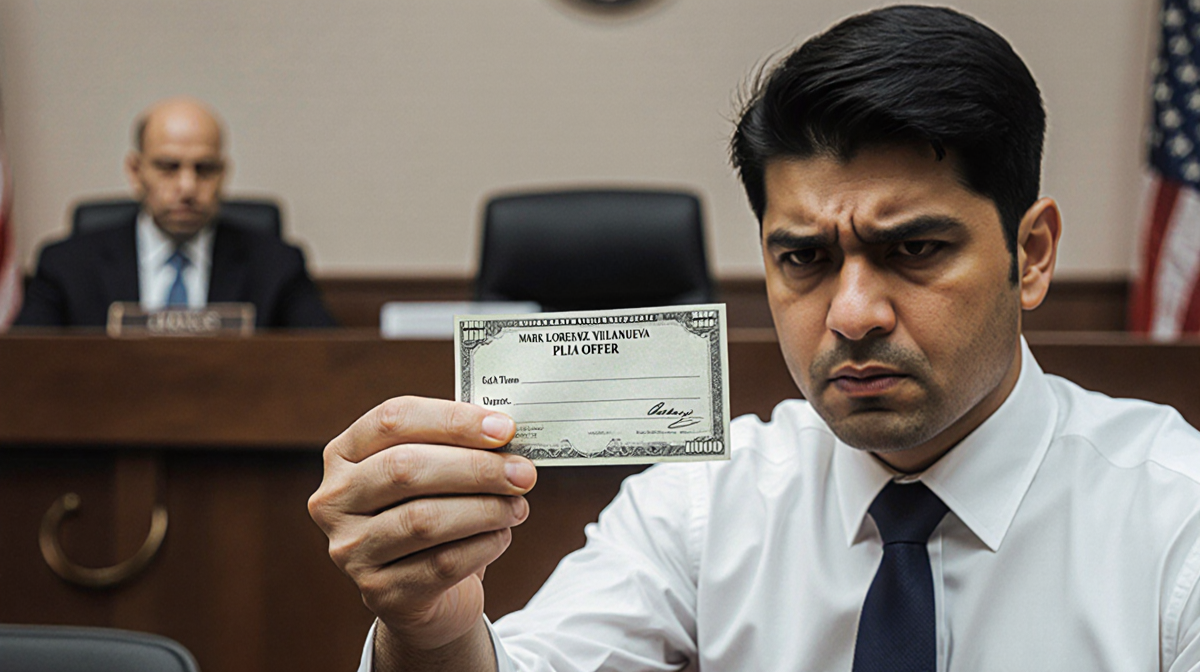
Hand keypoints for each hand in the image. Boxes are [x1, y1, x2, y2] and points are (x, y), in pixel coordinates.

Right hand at [308, 396, 535, 659]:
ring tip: (517, 507)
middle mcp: (335, 500)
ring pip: (423, 519)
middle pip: (406, 468)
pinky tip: (501, 536)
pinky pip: (441, 564)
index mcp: (344, 455)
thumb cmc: (435, 514)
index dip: (452, 419)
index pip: (393, 419)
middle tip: (523, 473)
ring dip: (484, 509)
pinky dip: (482, 546)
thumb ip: (458, 447)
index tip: (504, 429)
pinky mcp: (380, 593)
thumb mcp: (436, 473)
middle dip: (475, 468)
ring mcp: (351, 550)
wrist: (429, 595)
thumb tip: (505, 432)